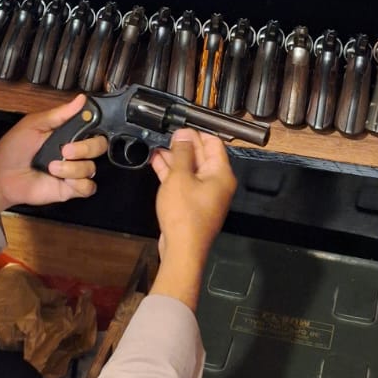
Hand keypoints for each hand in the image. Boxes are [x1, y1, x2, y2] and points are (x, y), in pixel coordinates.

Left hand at [0, 95, 109, 212]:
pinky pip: (88, 187)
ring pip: (91, 168)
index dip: (94, 127)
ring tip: (52, 167)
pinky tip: (63, 180)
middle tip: (65, 150)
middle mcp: (74, 152)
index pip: (93, 128)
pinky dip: (78, 184)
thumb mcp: (34, 124)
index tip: (86, 127)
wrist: (2, 176)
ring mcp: (73, 170)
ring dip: (72, 168)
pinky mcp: (71, 189)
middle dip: (85, 148)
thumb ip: (59, 113)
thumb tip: (81, 99)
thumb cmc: (14, 148)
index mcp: (67, 133)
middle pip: (99, 147)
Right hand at [151, 130, 235, 272]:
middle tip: (166, 136)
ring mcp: (204, 195)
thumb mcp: (180, 177)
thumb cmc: (185, 216)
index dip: (196, 133)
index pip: (213, 143)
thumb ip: (182, 153)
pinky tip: (157, 163)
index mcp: (221, 174)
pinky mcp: (192, 205)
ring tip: (157, 146)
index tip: (179, 128)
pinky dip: (172, 173)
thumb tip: (184, 134)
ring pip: (190, 169)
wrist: (182, 250)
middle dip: (183, 145)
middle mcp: (216, 183)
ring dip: (175, 158)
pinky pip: (184, 182)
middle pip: (201, 156)